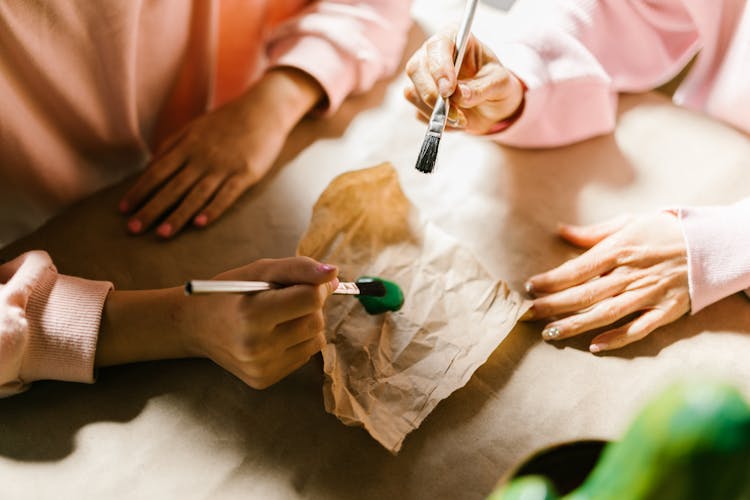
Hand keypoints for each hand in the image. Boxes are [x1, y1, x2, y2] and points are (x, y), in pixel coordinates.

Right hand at [97, 257, 337, 388]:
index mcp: (252, 314)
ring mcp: (261, 368)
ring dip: (307, 324)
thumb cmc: (230, 292)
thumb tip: (334, 274)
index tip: (311, 281)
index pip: (310, 300)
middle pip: (316, 321)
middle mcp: (257, 346)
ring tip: (280, 317)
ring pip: (316, 340)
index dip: (317, 286)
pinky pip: (304, 356)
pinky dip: (298, 341)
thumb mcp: (260, 270)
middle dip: (310, 305)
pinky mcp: (264, 380)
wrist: (195, 326)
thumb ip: (299, 269)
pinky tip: (274, 334)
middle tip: (287, 298)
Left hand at [119, 68, 321, 237]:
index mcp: (187, 146)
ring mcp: (224, 166)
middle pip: (172, 187)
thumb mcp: (194, 128)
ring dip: (178, 215)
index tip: (124, 209)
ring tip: (162, 234)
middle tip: (133, 229)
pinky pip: (226, 195)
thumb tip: (150, 169)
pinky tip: (200, 224)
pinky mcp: (246, 174)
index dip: (139, 191)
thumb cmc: (226, 121)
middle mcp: (202, 157)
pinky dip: (213, 210)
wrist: (263, 110)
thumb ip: (171, 146)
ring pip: (196, 195)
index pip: (157, 172)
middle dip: (151, 209)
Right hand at [404, 29, 524, 133]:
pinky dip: (436, 121)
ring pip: (412, 92)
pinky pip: (418, 112)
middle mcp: (432, 54)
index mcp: (454, 38)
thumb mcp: (499, 83)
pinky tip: (455, 120)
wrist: (491, 105)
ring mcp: (422, 76)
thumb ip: (482, 87)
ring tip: (461, 119)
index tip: (449, 89)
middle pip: (416, 68)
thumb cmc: (496, 84)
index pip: (437, 45)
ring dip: (435, 111)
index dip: (440, 67)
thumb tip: (461, 96)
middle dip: (432, 94)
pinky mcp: (419, 97)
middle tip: (453, 112)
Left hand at [523, 213, 689, 352]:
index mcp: (620, 249)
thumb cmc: (666, 231)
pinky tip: (595, 347)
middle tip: (528, 315)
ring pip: (606, 314)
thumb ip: (594, 233)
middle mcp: (631, 273)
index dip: (551, 280)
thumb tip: (562, 231)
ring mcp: (649, 294)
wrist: (714, 244)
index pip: (577, 269)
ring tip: (550, 333)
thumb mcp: (630, 222)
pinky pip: (639, 329)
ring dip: (576, 325)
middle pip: (585, 294)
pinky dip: (617, 339)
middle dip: (553, 305)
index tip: (530, 287)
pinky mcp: (667, 311)